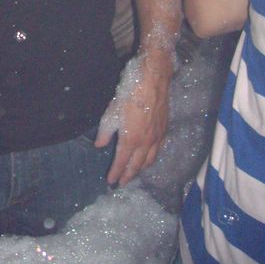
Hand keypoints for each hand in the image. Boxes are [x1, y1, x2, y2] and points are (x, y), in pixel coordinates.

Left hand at [95, 56, 170, 186]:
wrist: (153, 80)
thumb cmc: (129, 94)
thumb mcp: (111, 112)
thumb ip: (105, 131)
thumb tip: (100, 145)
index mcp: (131, 140)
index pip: (122, 162)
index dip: (115, 173)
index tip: (111, 182)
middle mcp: (146, 143)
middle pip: (137, 165)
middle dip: (128, 175)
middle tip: (123, 183)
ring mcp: (157, 137)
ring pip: (149, 160)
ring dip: (141, 169)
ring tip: (134, 173)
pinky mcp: (165, 129)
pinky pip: (158, 150)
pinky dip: (152, 158)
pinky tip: (150, 157)